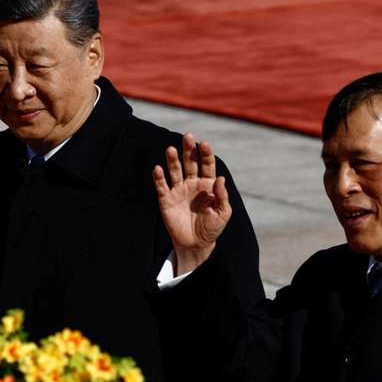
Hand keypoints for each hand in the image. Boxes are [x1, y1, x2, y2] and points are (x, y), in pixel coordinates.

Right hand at [152, 134, 231, 274]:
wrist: (196, 244)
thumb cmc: (212, 228)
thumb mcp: (223, 213)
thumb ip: (222, 196)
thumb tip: (220, 178)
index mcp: (207, 184)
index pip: (207, 164)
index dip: (206, 154)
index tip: (205, 144)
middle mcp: (192, 183)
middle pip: (190, 162)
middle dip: (189, 150)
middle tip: (188, 137)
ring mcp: (178, 190)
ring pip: (175, 171)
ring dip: (173, 160)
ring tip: (171, 149)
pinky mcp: (166, 200)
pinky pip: (162, 186)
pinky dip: (159, 178)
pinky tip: (158, 169)